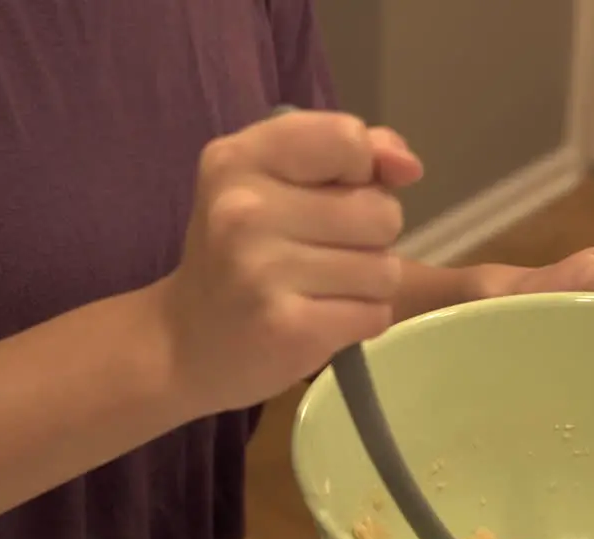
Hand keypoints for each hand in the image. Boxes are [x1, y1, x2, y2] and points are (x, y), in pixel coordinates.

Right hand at [159, 110, 423, 412]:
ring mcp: (262, 271)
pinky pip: (374, 315)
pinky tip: (319, 319)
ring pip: (385, 269)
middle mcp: (243, 210)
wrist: (185, 343)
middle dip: (370, 237)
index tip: (334, 193)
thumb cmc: (242, 254)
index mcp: (238, 159)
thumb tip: (409, 166)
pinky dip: (360, 321)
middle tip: (318, 254)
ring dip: (367, 285)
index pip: (347, 139)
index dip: (363, 170)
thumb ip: (347, 154)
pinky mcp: (288, 329)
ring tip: (318, 289)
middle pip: (381, 211)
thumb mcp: (275, 182)